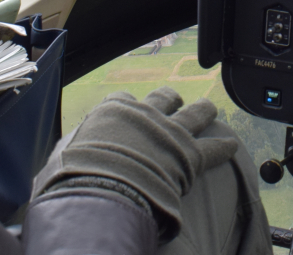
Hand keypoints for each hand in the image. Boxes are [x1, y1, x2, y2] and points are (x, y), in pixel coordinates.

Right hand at [32, 87, 236, 238]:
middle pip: (162, 99)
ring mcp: (170, 132)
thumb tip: (67, 152)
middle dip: (169, 100)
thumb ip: (70, 148)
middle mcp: (144, 114)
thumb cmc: (74, 179)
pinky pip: (212, 148)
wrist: (103, 194)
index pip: (122, 100)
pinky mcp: (189, 156)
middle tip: (175, 102)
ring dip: (203, 111)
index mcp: (112, 111)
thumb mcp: (61, 157)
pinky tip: (232, 144)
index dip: (127, 109)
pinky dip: (222, 146)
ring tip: (210, 108)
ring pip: (193, 114)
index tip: (128, 114)